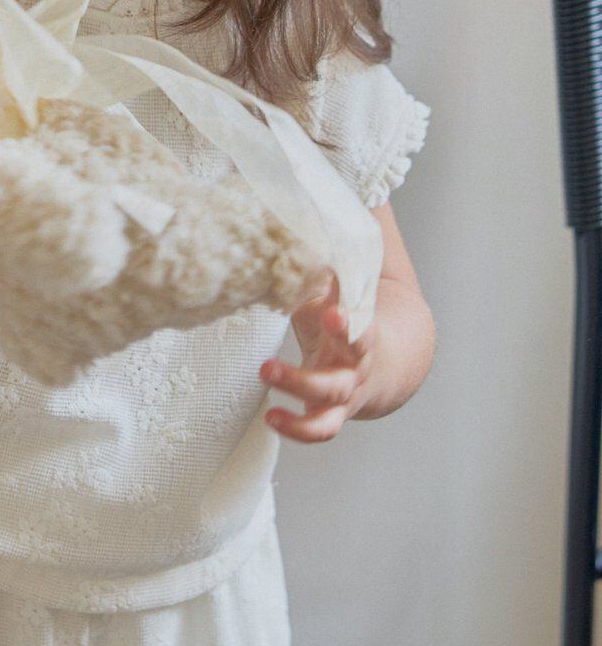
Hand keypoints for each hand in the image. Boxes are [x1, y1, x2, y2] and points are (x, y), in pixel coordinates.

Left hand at [258, 273, 377, 442]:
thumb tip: (296, 214)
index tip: (333, 311)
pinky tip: (270, 417)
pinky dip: (295, 428)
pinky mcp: (330, 415)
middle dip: (301, 379)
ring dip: (293, 405)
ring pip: (326, 414)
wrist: (386, 361)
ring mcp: (342, 397)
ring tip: (260, 390)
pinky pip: (317, 431)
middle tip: (265, 368)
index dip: (347, 324)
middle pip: (335, 383)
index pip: (358, 331)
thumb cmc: (347, 319)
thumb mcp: (336, 292)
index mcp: (360, 337)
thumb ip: (322, 266)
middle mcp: (353, 371)